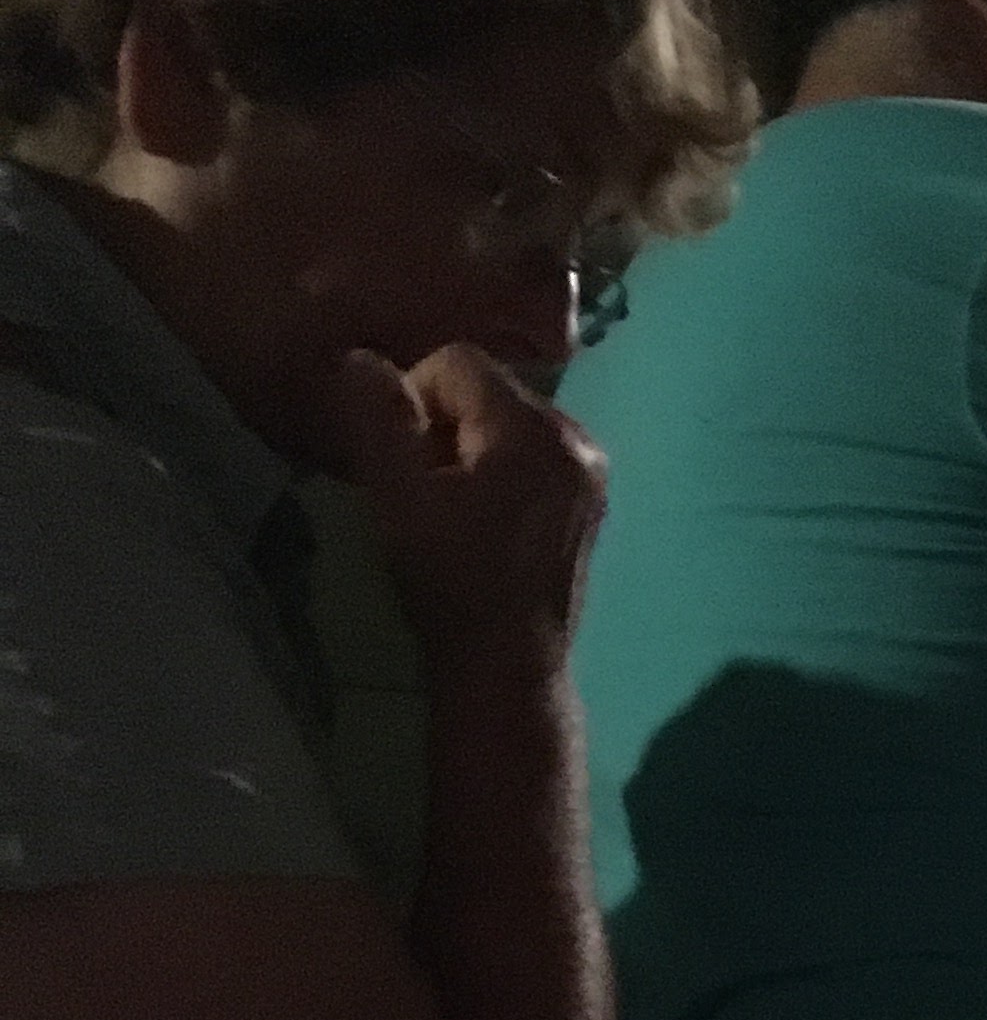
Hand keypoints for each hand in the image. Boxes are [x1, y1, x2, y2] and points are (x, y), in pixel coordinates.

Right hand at [327, 345, 604, 678]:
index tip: (401, 454)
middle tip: (422, 483)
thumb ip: (379, 418)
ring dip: (468, 445)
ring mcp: (591, 471)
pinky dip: (498, 467)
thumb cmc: (451, 580)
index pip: (457, 361)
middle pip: (488, 388)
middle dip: (443, 421)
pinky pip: (531, 453)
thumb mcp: (398, 494)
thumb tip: (362, 358)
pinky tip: (480, 516)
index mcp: (537, 430)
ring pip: (507, 420)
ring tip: (450, 504)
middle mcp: (578, 439)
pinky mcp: (589, 500)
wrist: (509, 662)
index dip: (413, 396)